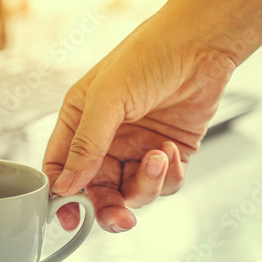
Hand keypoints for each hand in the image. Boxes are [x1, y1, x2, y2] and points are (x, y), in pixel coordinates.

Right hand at [42, 14, 235, 231]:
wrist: (200, 44)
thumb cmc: (147, 56)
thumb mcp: (108, 97)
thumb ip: (86, 144)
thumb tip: (65, 185)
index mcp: (80, 120)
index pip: (61, 166)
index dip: (62, 194)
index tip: (69, 217)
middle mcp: (105, 137)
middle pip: (96, 189)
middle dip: (108, 206)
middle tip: (120, 216)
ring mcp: (136, 146)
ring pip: (131, 192)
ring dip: (146, 184)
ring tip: (158, 156)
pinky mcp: (167, 152)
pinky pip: (163, 183)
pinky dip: (169, 175)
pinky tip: (171, 149)